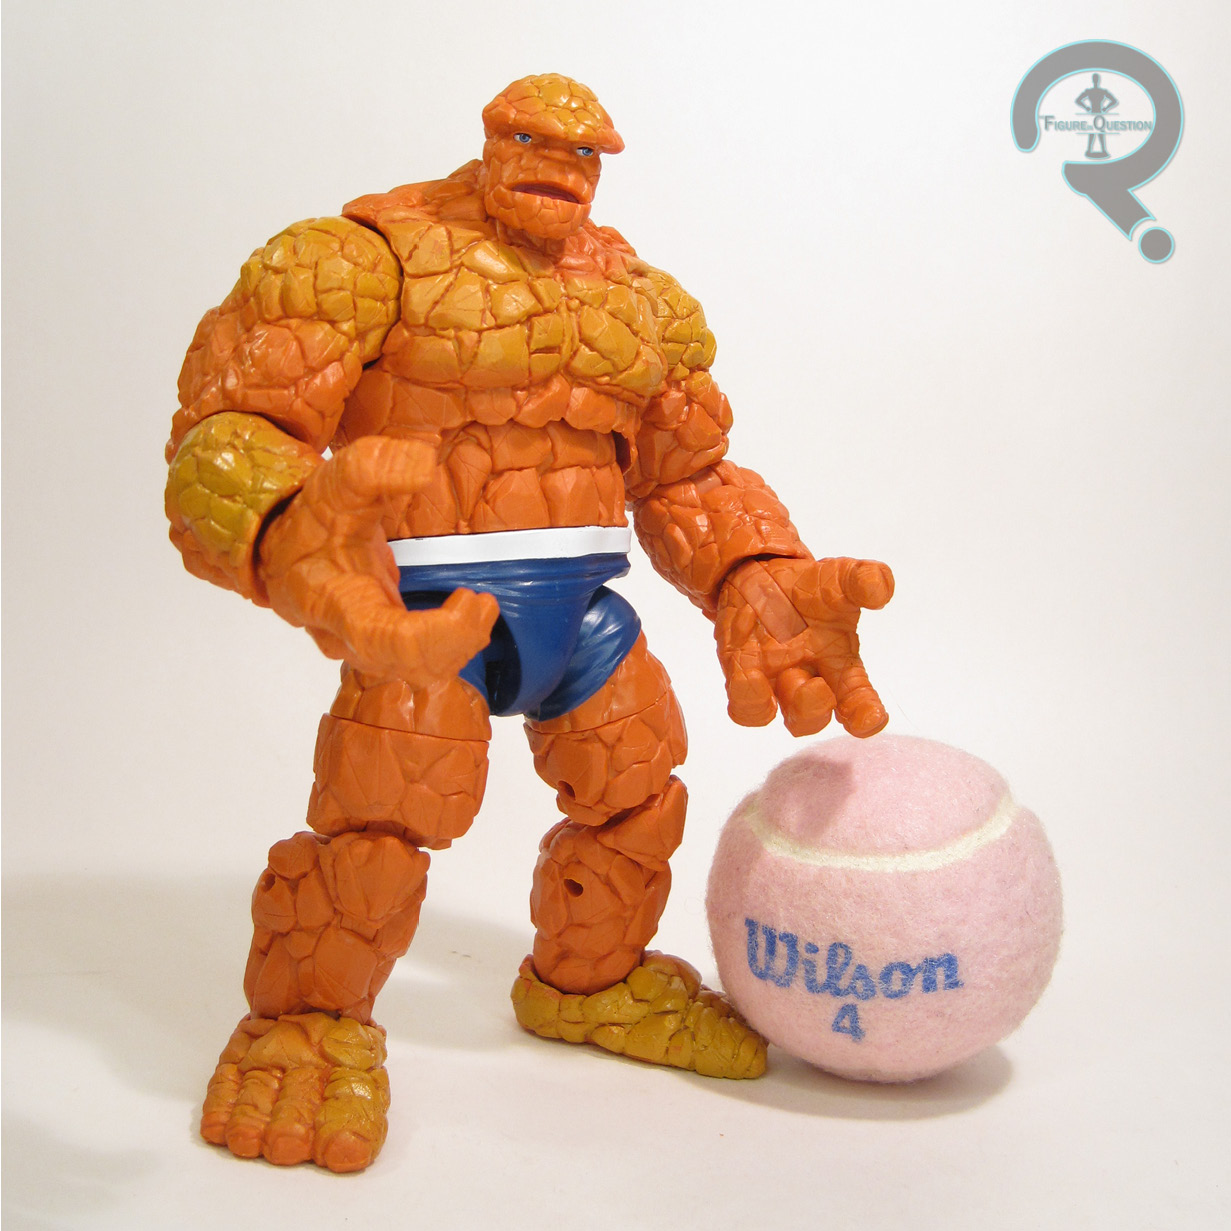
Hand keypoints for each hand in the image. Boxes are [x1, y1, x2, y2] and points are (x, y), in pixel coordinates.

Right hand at [257, 436, 498, 685]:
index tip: (470, 598)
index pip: (384, 641)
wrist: (286, 546)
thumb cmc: (311, 517)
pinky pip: (419, 664)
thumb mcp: (334, 481)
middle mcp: (344, 637)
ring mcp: (363, 649)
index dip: (436, 633)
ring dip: (458, 646)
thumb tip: (423, 464)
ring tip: (480, 607)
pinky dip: (450, 646)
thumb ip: (374, 468)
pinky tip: (466, 617)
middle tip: (483, 602)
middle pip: (409, 665)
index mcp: (330, 601)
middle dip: (457, 640)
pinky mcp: (381, 649)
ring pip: (418, 672)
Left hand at [714, 556, 892, 737]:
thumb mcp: (838, 577)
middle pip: (816, 719)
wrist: (763, 576)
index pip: (859, 702)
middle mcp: (809, 680)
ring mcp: (774, 680)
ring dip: (788, 706)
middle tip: (815, 685)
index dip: (865, 717)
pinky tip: (749, 674)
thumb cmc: (810, 588)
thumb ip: (861, 580)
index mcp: (840, 663)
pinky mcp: (742, 675)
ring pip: (780, 718)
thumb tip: (880, 591)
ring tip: (789, 673)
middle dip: (817, 710)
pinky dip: (748, 696)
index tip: (868, 720)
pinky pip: (744, 706)